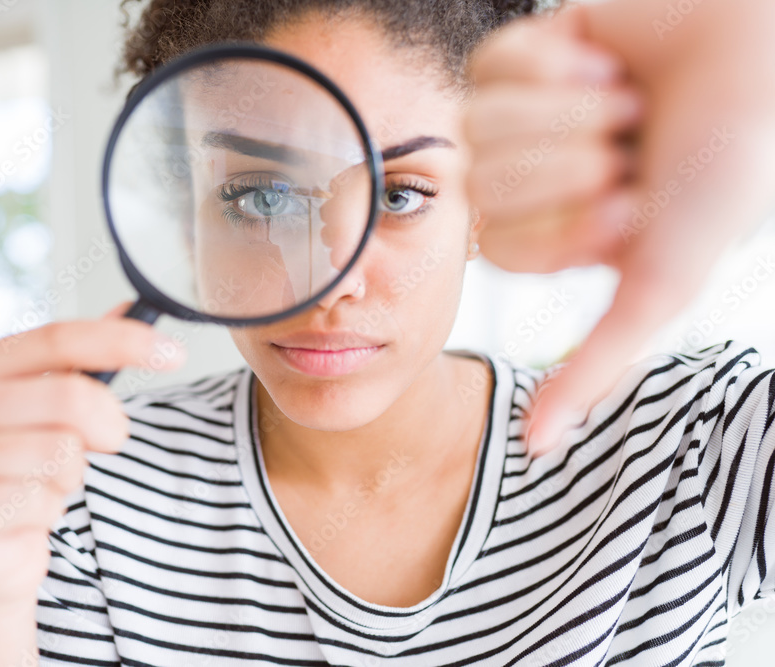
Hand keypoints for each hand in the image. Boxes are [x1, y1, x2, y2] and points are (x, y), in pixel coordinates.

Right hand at [0, 301, 186, 604]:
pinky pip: (38, 503)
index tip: (173, 353)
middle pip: (69, 396)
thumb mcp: (50, 406)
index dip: (122, 341)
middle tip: (109, 442)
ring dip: (71, 476)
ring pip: (60, 454)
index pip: (56, 337)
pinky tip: (26, 517)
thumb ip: (83, 358)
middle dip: (108, 424)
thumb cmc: (20, 469)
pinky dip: (49, 512)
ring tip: (46, 485)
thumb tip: (129, 307)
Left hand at [465, 2, 774, 455]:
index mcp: (560, 234)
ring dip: (569, 117)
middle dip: (569, 167)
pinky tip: (606, 64)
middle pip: (483, 192)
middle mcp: (533, 181)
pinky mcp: (522, 51)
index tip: (635, 206)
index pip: (503, 249)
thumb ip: (599, 362)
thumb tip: (536, 446)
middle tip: (633, 152)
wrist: (762, 49)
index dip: (565, 227)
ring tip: (629, 105)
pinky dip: (559, 65)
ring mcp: (522, 116)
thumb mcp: (665, 279)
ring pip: (478, 128)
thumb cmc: (730, 165)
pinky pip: (492, 66)